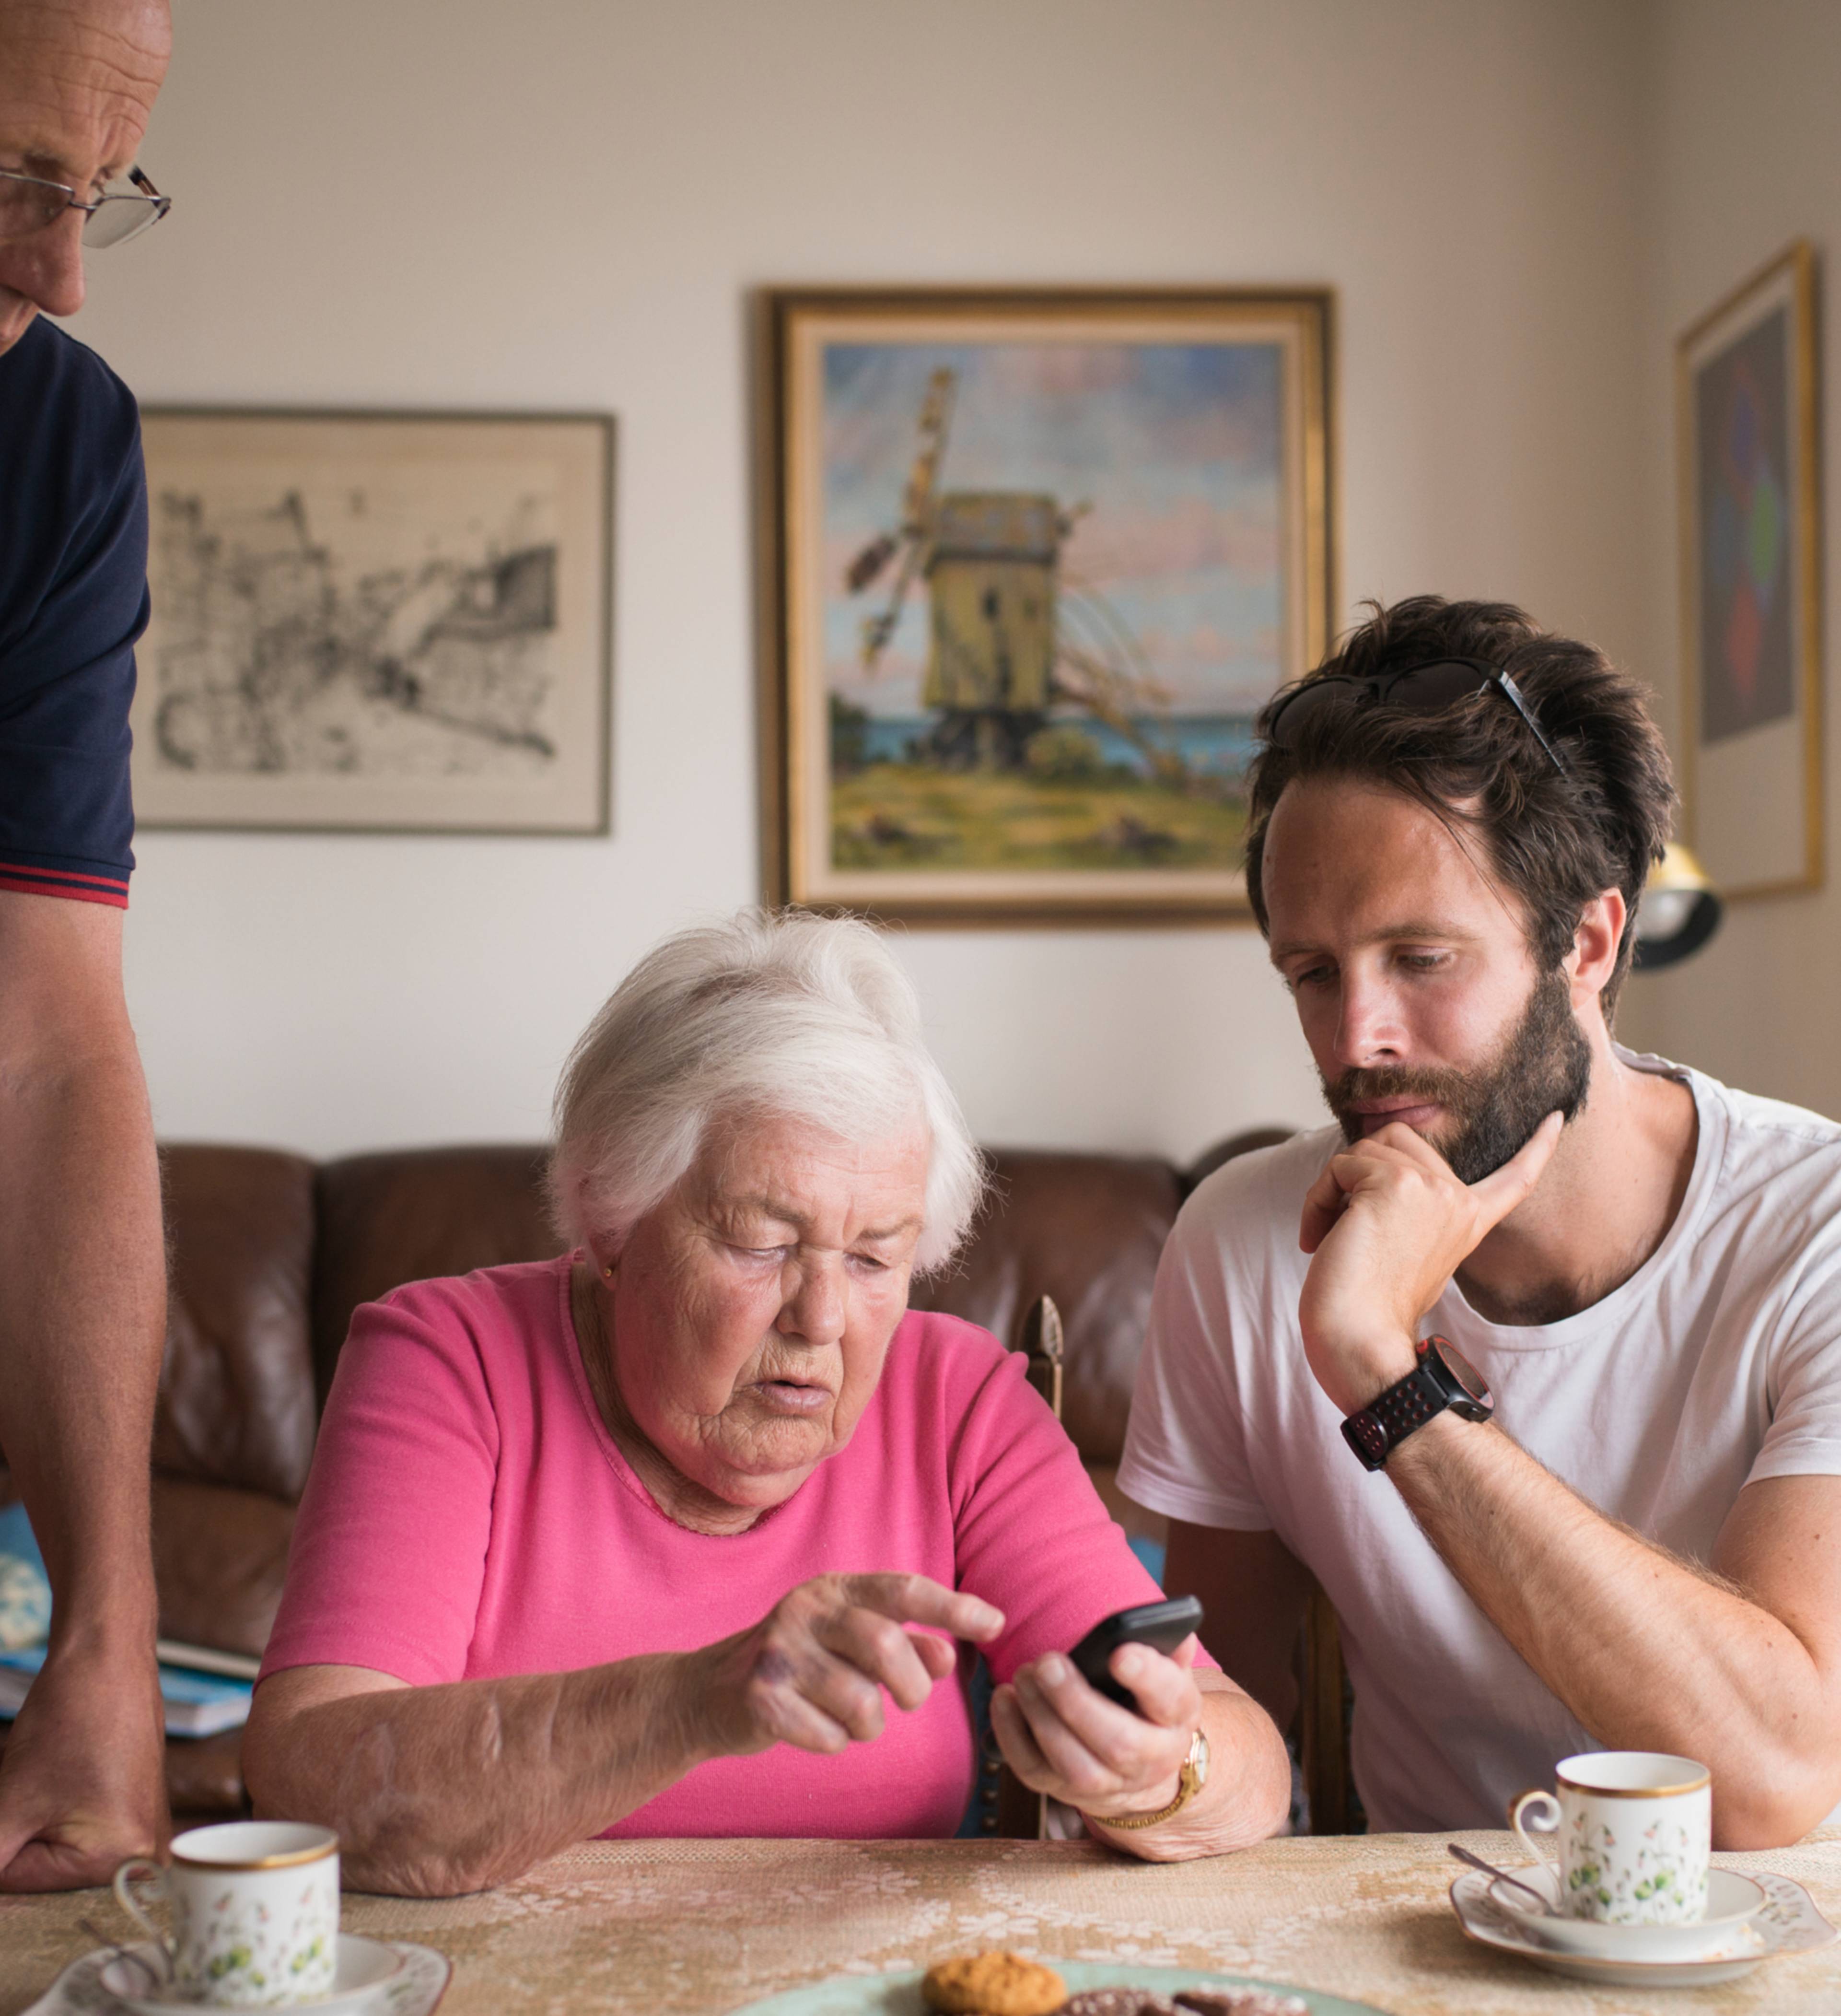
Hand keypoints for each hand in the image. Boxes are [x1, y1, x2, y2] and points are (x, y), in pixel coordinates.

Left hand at [0, 1639, 165, 1890]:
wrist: (108, 1659)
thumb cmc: (71, 1720)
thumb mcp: (10, 1802)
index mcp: (120, 1861)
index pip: (20, 1886)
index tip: (13, 1799)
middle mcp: (144, 1857)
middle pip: (42, 1873)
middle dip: (14, 1833)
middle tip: (29, 1786)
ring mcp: (142, 1834)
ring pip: (52, 1851)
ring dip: (27, 1822)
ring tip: (42, 1777)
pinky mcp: (134, 1813)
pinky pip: (73, 1833)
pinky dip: (46, 1811)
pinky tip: (54, 1777)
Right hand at [688, 1572, 1002, 1758]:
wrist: (711, 1693)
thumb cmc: (802, 1665)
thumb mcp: (852, 1645)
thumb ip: (906, 1643)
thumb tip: (949, 1654)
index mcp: (835, 1589)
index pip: (904, 1589)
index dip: (954, 1607)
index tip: (996, 1623)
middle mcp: (806, 1609)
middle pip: (887, 1645)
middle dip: (913, 1687)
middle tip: (909, 1702)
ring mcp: (779, 1651)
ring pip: (862, 1703)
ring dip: (869, 1725)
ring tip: (848, 1717)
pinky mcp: (760, 1697)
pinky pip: (829, 1738)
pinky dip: (833, 1744)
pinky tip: (812, 1728)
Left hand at [990, 1634, 1201, 1822]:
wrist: (1141, 1768)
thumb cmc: (1146, 1704)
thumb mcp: (1166, 1675)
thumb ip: (1166, 1648)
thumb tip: (1160, 1623)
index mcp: (1175, 1719)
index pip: (1169, 1699)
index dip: (1147, 1676)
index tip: (1119, 1653)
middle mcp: (1148, 1761)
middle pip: (1117, 1743)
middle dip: (1077, 1702)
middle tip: (1047, 1662)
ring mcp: (1105, 1785)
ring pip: (1075, 1766)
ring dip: (1043, 1719)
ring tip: (1024, 1675)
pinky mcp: (1063, 1791)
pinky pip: (1033, 1771)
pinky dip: (1012, 1735)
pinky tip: (1004, 1698)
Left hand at [1296, 1112, 1563, 1412]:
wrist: (1361, 1341)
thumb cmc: (1370, 1309)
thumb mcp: (1410, 1251)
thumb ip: (1411, 1209)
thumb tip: (1374, 1169)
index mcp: (1470, 1220)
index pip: (1515, 1178)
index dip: (1537, 1147)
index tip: (1556, 1117)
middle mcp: (1458, 1199)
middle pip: (1399, 1139)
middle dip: (1358, 1173)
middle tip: (1342, 1224)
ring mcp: (1430, 1188)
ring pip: (1364, 1148)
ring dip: (1332, 1187)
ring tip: (1329, 1234)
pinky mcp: (1393, 1183)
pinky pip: (1338, 1165)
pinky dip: (1317, 1198)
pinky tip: (1319, 1238)